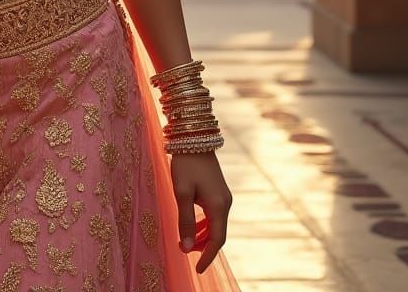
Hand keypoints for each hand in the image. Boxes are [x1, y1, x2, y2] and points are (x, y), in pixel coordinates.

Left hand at [171, 151, 232, 273]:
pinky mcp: (219, 190)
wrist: (194, 138)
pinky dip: (204, 223)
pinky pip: (214, 214)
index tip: (198, 269)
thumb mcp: (181, 193)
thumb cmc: (186, 165)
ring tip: (185, 240)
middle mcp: (226, 203)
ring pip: (215, 224)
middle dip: (202, 245)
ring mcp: (224, 196)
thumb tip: (186, 247)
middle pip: (217, 233)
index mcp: (219, 206)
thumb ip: (185, 221)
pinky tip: (191, 224)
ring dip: (202, 234)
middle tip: (184, 251)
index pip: (217, 240)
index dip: (207, 256)